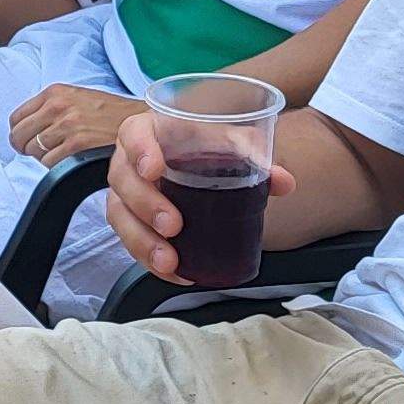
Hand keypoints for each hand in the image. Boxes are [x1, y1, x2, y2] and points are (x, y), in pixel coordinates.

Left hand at [9, 82, 147, 165]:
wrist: (139, 121)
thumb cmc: (108, 112)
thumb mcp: (76, 97)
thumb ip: (50, 108)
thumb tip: (25, 128)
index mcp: (54, 93)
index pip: (16, 118)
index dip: (20, 133)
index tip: (29, 140)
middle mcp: (57, 107)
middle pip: (19, 136)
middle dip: (27, 147)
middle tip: (42, 152)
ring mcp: (67, 126)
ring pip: (34, 152)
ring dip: (44, 158)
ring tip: (64, 154)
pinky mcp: (77, 145)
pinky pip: (50, 164)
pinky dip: (57, 167)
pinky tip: (72, 160)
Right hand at [105, 112, 291, 282]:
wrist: (191, 155)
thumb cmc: (201, 143)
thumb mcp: (226, 141)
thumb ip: (253, 156)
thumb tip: (282, 182)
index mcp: (148, 131)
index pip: (133, 135)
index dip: (140, 151)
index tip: (155, 169)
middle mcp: (128, 161)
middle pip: (123, 181)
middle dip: (146, 206)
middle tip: (174, 226)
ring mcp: (126, 193)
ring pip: (120, 216)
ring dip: (142, 241)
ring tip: (169, 260)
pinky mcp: (130, 220)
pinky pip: (130, 241)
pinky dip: (150, 260)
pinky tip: (175, 273)